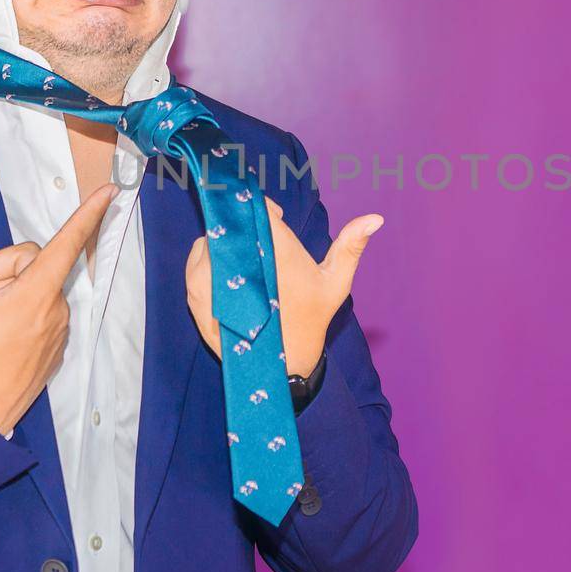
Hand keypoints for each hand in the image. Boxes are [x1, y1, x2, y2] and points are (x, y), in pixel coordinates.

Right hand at [0, 183, 117, 434]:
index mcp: (34, 297)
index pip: (66, 246)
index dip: (88, 216)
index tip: (110, 193)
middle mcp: (55, 311)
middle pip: (32, 263)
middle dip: (0, 270)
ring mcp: (58, 330)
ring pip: (35, 287)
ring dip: (8, 293)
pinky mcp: (55, 346)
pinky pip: (40, 310)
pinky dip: (19, 311)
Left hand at [186, 195, 382, 377]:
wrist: (284, 362)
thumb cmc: (312, 316)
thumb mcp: (335, 282)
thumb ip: (351, 246)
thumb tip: (376, 217)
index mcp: (277, 253)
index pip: (257, 210)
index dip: (263, 209)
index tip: (274, 218)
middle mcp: (242, 264)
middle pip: (232, 225)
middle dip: (243, 226)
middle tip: (258, 241)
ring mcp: (215, 281)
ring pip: (210, 242)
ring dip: (223, 244)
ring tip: (243, 259)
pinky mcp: (198, 299)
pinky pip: (195, 265)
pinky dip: (205, 263)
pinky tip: (226, 275)